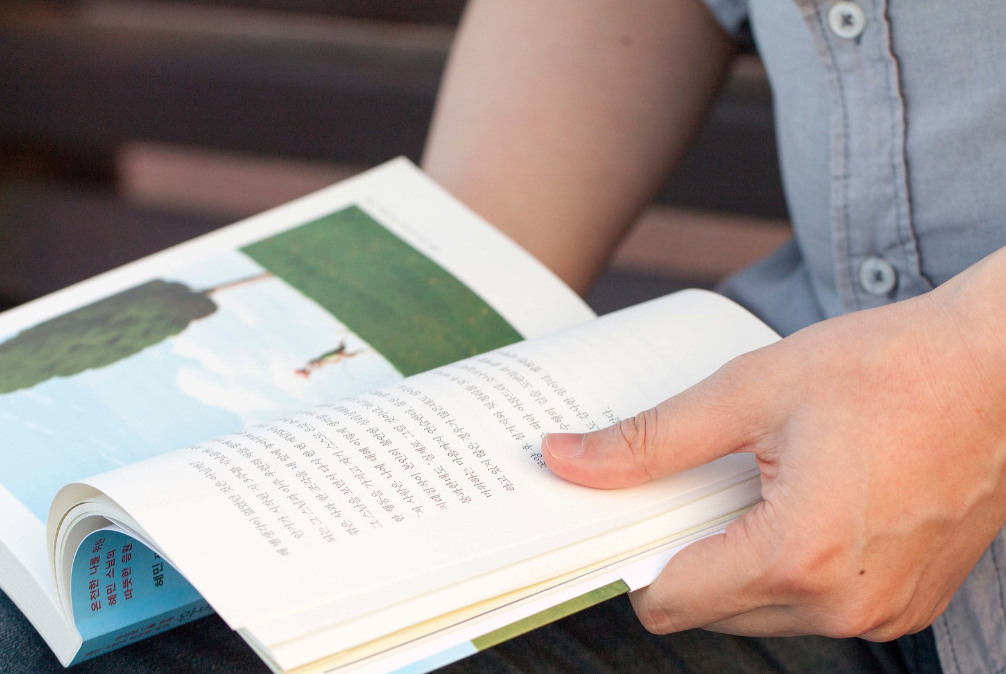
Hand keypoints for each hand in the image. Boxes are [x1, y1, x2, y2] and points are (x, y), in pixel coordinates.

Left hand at [544, 253, 1005, 640]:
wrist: (1001, 368)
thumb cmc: (891, 368)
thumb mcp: (751, 390)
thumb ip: (649, 440)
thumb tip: (567, 460)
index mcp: (799, 556)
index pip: (669, 602)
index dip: (632, 556)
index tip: (622, 515)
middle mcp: (845, 605)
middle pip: (712, 609)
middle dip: (687, 551)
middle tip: (697, 482)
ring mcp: (883, 612)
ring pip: (762, 610)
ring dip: (739, 556)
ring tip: (758, 482)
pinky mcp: (906, 602)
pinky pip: (817, 604)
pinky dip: (790, 563)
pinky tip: (802, 499)